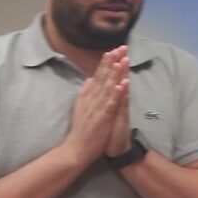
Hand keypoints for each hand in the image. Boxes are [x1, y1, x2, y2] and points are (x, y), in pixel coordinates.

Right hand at [63, 46, 129, 165]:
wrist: (75, 150)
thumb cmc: (81, 129)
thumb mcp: (80, 107)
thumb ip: (86, 93)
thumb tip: (89, 79)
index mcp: (87, 96)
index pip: (98, 76)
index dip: (106, 62)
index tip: (113, 49)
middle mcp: (91, 99)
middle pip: (103, 77)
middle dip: (113, 62)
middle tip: (121, 47)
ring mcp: (97, 108)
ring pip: (107, 87)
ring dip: (115, 73)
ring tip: (122, 59)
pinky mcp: (102, 118)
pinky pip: (110, 104)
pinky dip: (116, 93)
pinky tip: (122, 84)